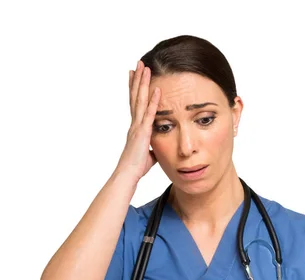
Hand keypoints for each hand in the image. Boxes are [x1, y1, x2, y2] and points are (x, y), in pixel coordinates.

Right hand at [115, 60, 160, 180]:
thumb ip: (152, 148)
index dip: (134, 89)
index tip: (134, 75)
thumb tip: (158, 149)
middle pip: (135, 96)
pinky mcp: (142, 132)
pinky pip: (149, 113)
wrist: (128, 174)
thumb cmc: (136, 167)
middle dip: (137, 79)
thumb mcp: (148, 154)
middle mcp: (134, 123)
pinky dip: (153, 101)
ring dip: (143, 83)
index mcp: (135, 127)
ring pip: (140, 100)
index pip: (134, 104)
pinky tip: (157, 89)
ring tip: (145, 67)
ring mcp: (137, 126)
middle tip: (139, 63)